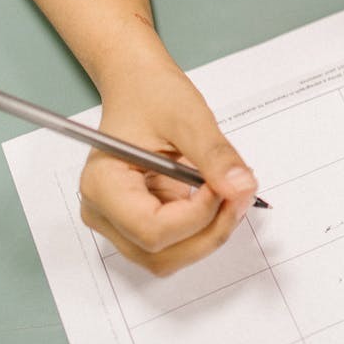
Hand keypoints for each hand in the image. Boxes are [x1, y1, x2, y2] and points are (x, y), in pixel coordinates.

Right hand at [77, 69, 257, 275]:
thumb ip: (215, 155)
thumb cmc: (151, 94)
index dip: (197, 216)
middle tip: (240, 195)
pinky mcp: (138, 223)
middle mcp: (103, 213)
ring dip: (208, 234)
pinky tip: (215, 197)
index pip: (150, 229)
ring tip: (229, 194)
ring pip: (168, 258)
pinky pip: (174, 244)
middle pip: (159, 255)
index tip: (225, 186)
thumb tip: (241, 188)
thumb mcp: (188, 117)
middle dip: (209, 232)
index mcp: (102, 185)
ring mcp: (119, 223)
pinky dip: (202, 228)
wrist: (138, 85)